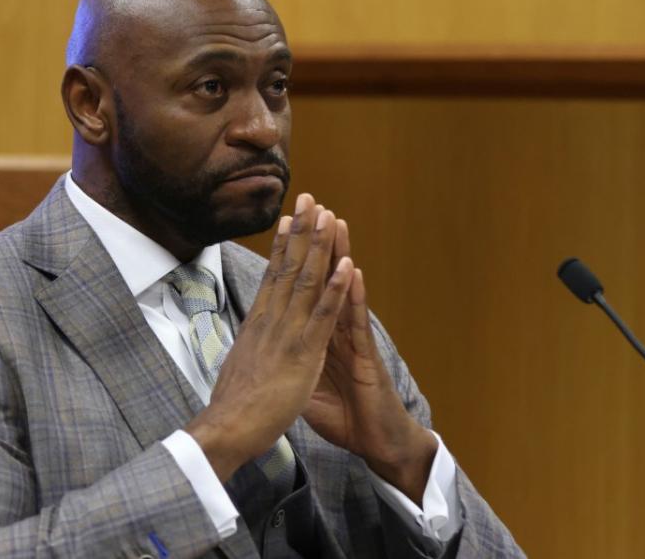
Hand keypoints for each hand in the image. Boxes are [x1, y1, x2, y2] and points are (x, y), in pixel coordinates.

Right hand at [186, 193, 353, 481]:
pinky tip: (347, 265)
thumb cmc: (233, 406)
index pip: (273, 275)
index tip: (289, 218)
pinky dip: (337, 289)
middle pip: (289, 267)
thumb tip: (247, 337)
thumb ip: (249, 346)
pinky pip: (323, 315)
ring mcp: (288, 333)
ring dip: (320, 247)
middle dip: (301, 231)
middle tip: (310, 198)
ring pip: (307, 282)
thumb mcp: (239, 365)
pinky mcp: (304, 353)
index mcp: (258, 323)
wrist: (228, 428)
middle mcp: (271, 320)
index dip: (283, 245)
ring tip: (330, 217)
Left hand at [302, 222, 436, 503]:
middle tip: (311, 204)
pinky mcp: (367, 357)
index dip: (293, 256)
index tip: (284, 224)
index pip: (303, 287)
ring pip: (343, 291)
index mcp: (317, 334)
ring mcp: (353, 340)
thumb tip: (268, 356)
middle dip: (315, 240)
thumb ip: (291, 366)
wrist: (376, 441)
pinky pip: (358, 324)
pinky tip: (352, 272)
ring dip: (339, 256)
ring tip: (335, 223)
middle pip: (322, 277)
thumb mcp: (305, 389)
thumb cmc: (345, 415)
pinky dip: (354, 297)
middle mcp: (335, 330)